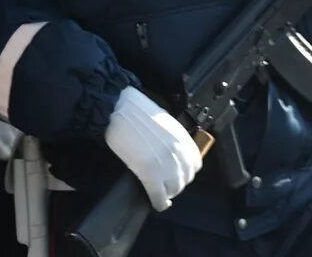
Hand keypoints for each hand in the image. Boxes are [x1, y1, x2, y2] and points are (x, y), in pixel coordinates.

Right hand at [103, 86, 200, 210]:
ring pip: (174, 189)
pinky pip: (159, 196)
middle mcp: (179, 153)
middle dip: (176, 182)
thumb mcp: (163, 120)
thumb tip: (169, 150)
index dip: (185, 171)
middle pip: (185, 179)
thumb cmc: (135, 109)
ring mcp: (166, 165)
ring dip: (168, 192)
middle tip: (165, 183)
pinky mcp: (150, 174)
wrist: (117, 108)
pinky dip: (158, 202)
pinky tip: (156, 204)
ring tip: (159, 191)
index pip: (194, 164)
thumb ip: (171, 137)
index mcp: (183, 139)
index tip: (176, 172)